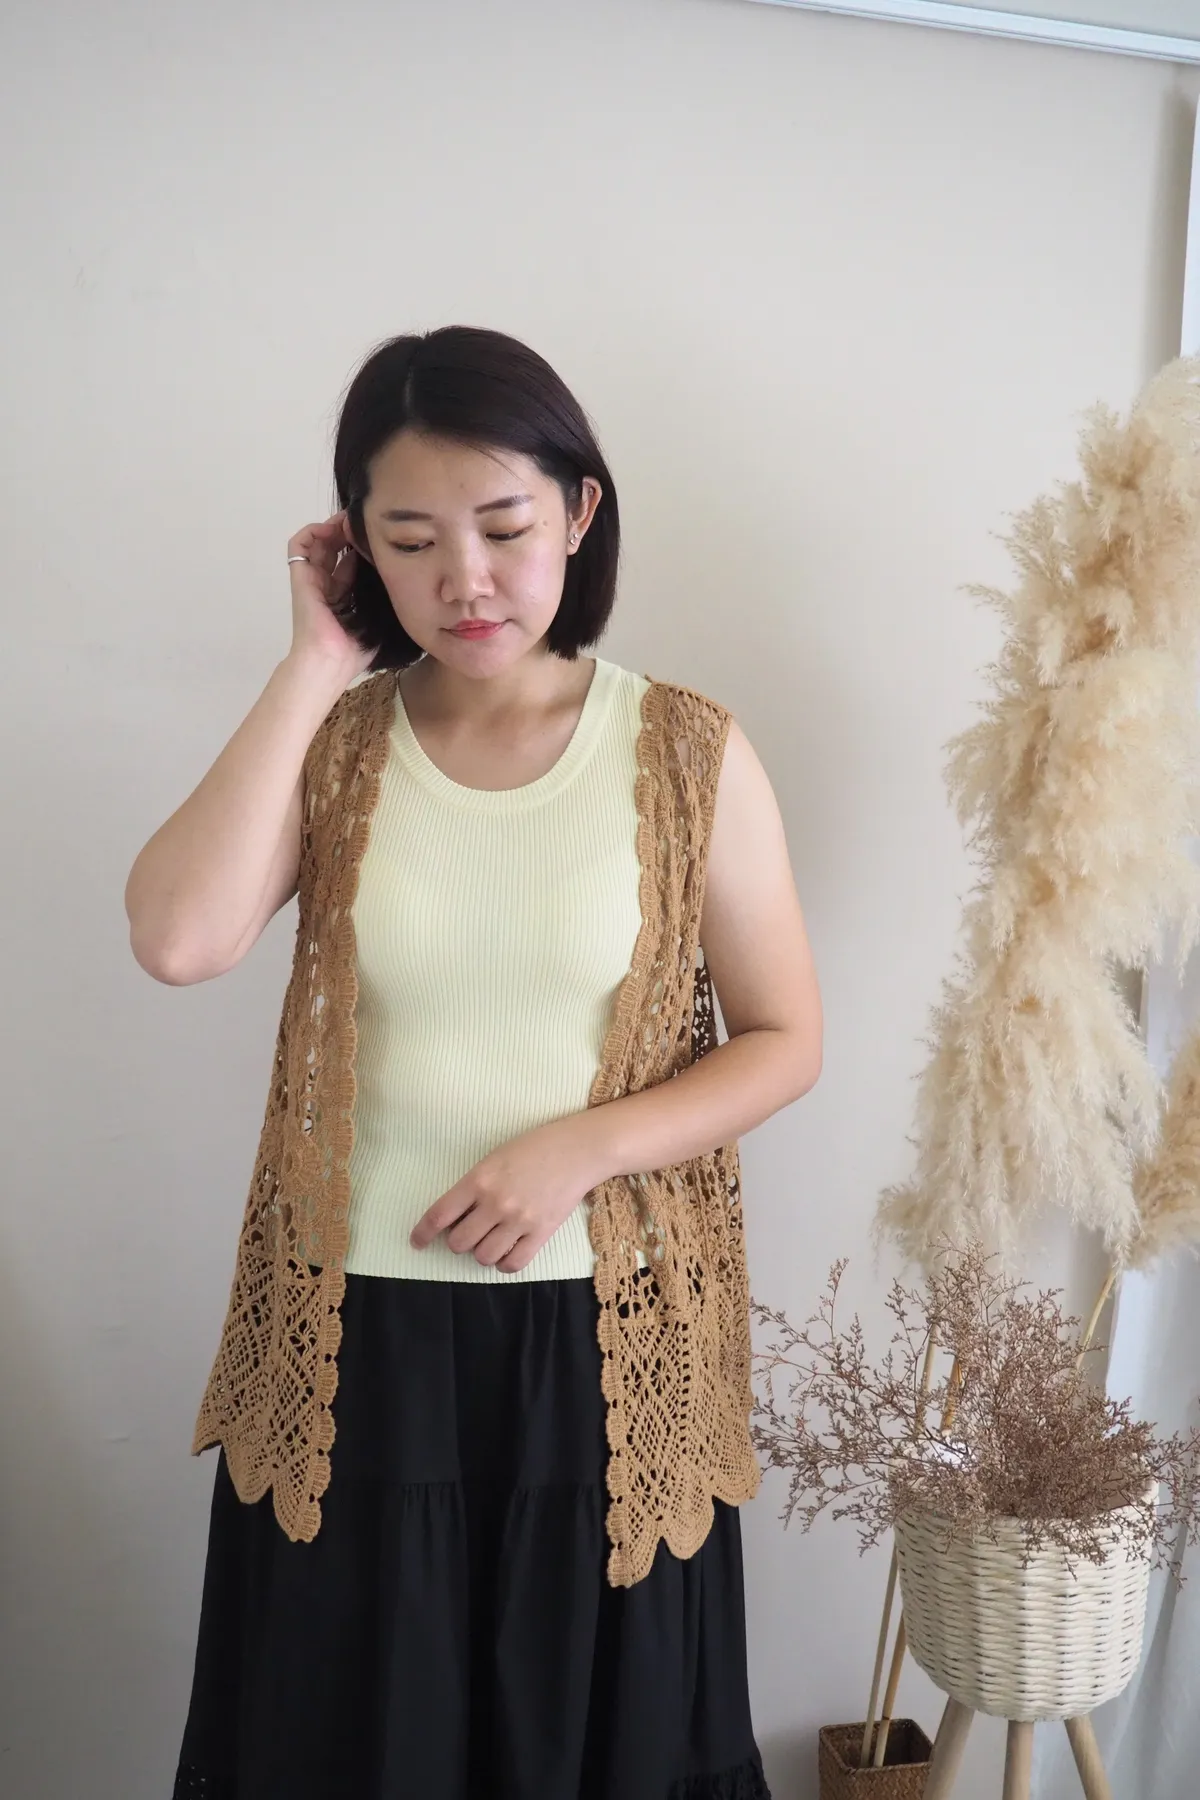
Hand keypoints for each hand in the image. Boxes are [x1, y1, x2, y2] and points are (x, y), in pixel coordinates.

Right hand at [286, 510, 376, 683]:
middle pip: (334, 548)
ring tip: (349, 520)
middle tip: (365, 523)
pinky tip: (332, 527)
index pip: (351, 562)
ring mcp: (312, 580)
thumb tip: (405, 579)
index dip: (363, 547)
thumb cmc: (357, 648)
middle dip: (349, 532)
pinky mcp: (300, 577)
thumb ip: (385, 598)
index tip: (380, 537)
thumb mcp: (379, 617)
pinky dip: (312, 531)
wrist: (331, 661)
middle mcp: (326, 586)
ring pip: (318, 542)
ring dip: (332, 527)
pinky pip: (298, 546)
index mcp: (343, 597)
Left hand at [409, 1117, 605, 1272]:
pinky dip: (504, 1263)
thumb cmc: (533, 1148)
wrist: (577, 1150)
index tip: (417, 1242)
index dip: (422, 1233)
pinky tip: (506, 1251)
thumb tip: (454, 1217)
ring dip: (481, 1252)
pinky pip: (513, 1263)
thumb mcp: (494, 1158)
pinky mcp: (542, 1232)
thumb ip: (473, 1186)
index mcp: (479, 1180)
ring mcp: (519, 1220)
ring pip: (483, 1256)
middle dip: (458, 1241)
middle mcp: (495, 1203)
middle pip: (459, 1242)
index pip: (439, 1215)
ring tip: (490, 1239)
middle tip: (468, 1232)